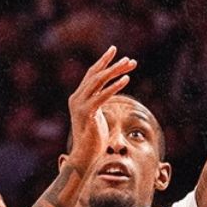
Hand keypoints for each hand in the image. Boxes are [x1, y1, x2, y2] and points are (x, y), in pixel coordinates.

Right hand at [67, 46, 136, 160]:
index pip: (91, 74)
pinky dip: (114, 86)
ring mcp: (79, 105)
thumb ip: (98, 103)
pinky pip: (102, 96)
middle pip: (96, 74)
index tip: (114, 50)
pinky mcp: (86, 113)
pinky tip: (126, 80)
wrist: (84, 156)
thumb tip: (108, 95)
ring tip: (130, 65)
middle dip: (113, 64)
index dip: (103, 61)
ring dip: (115, 71)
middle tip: (129, 59)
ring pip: (98, 81)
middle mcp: (76, 98)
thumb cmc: (93, 139)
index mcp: (78, 97)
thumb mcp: (96, 116)